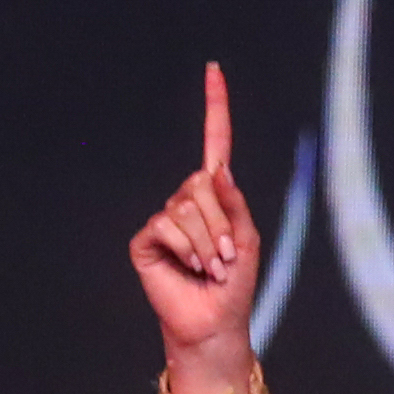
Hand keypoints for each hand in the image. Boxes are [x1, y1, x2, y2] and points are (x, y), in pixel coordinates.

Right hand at [125, 63, 262, 393]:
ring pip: (186, 207)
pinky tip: (188, 268)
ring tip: (210, 268)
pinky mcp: (146, 239)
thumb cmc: (235, 285)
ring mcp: (164, 218)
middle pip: (201, 184)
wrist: (213, 323)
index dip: (215, 108)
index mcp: (215, 195)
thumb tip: (216, 169)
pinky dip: (186, 249)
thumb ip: (235, 202)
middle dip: (220, 223)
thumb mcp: (247, 239)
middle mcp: (187, 200)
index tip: (213, 70)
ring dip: (207, 243)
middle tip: (225, 257)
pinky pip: (166, 225)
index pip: (215, 143)